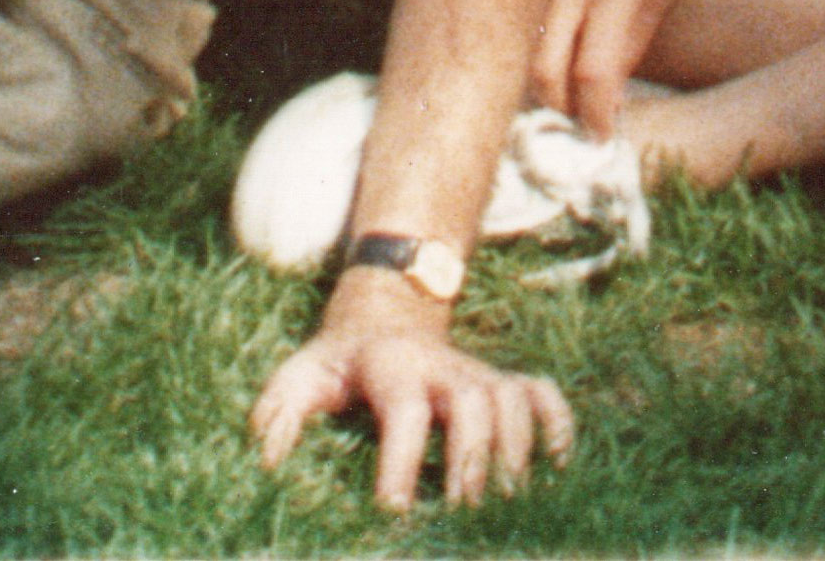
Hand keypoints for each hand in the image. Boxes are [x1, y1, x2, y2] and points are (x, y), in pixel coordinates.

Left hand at [252, 294, 573, 511]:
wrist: (385, 311)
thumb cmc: (339, 362)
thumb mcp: (300, 377)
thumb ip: (281, 414)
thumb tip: (266, 463)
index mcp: (391, 365)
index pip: (404, 409)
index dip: (401, 460)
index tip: (394, 511)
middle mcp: (444, 366)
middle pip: (474, 402)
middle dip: (473, 458)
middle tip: (465, 513)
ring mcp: (479, 373)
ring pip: (513, 399)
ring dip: (516, 449)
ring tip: (508, 502)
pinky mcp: (503, 381)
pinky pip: (544, 394)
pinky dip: (558, 425)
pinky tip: (557, 467)